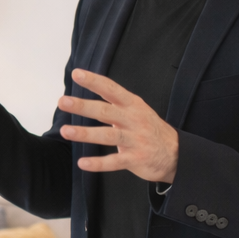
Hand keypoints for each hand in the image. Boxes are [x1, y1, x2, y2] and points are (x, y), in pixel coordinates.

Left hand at [57, 69, 178, 183]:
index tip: (77, 74)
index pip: (111, 89)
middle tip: (63, 101)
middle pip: (105, 111)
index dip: (94, 81)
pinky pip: (115, 161)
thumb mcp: (136, 110)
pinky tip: (83, 163)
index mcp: (132, 104)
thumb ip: (114, 104)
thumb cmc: (149, 129)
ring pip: (108, 135)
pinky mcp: (136, 159)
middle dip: (83, 106)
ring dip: (86, 133)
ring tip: (66, 131)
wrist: (176, 153)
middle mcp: (134, 119)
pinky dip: (99, 163)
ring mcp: (135, 140)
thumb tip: (86, 96)